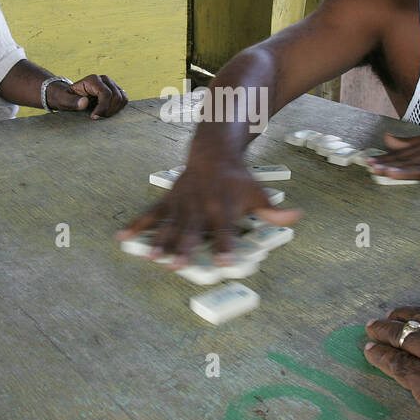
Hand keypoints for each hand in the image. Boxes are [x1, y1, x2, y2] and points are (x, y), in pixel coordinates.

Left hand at [47, 75, 127, 118]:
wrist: (69, 95)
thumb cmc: (66, 98)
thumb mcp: (64, 100)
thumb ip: (73, 101)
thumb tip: (85, 102)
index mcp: (92, 80)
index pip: (106, 94)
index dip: (103, 107)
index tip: (94, 117)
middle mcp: (104, 79)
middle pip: (116, 97)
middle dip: (108, 110)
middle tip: (97, 117)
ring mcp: (111, 84)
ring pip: (122, 98)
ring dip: (114, 110)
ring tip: (101, 115)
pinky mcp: (115, 91)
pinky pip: (123, 100)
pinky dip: (117, 108)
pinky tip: (106, 112)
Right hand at [118, 155, 301, 263]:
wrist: (213, 153)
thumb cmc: (238, 179)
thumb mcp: (257, 192)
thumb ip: (273, 210)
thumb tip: (297, 216)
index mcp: (223, 207)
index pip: (225, 230)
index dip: (224, 245)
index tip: (223, 261)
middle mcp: (200, 206)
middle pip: (192, 230)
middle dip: (185, 248)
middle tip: (178, 266)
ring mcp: (181, 204)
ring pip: (169, 225)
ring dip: (160, 242)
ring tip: (150, 258)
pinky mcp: (168, 201)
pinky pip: (150, 214)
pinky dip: (136, 225)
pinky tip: (122, 238)